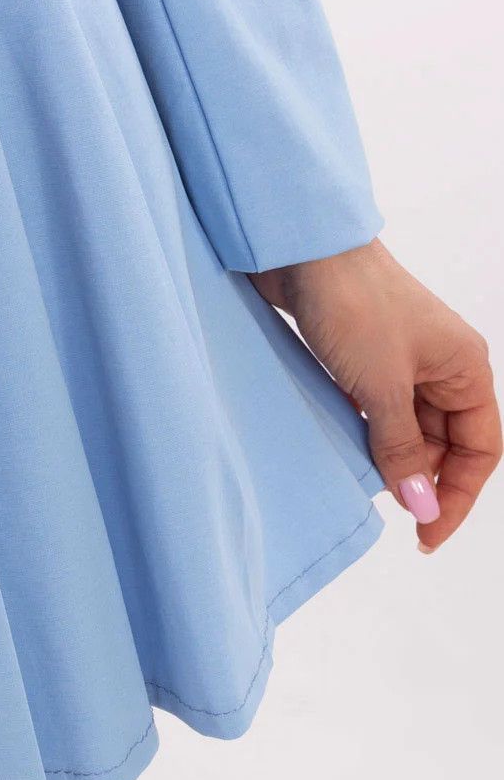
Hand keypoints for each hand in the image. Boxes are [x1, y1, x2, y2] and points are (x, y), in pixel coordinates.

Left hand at [251, 240, 497, 551]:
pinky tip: (343, 449)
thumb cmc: (352, 303)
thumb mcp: (382, 385)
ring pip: (406, 427)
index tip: (426, 534)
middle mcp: (440, 364)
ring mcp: (400, 359)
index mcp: (465, 367)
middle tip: (387, 508)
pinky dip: (362, 432)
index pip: (480, 449)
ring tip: (362, 479)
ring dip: (388, 455)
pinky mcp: (361, 354)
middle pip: (444, 442)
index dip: (457, 496)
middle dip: (421, 477)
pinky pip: (373, 408)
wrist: (299, 246)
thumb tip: (420, 505)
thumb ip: (401, 448)